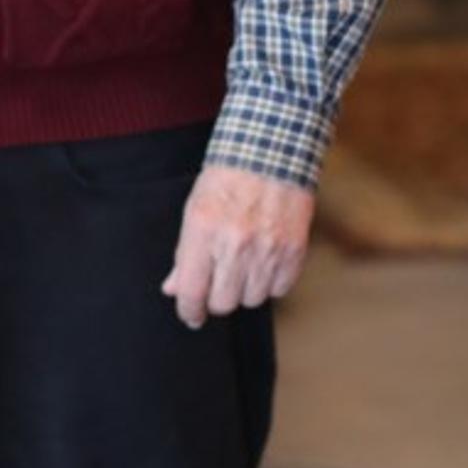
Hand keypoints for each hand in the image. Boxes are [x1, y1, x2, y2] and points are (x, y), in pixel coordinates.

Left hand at [162, 166, 313, 329]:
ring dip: (245, 289)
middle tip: (219, 281)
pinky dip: (271, 281)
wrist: (272, 152)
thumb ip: (184, 254)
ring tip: (245, 263)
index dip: (188, 311)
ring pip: (251, 299)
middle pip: (223, 303)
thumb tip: (173, 290)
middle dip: (217, 298)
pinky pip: (279, 289)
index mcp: (203, 231)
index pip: (192, 291)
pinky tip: (266, 260)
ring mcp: (268, 248)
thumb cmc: (228, 179)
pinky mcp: (294, 250)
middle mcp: (235, 243)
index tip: (190, 316)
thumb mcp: (195, 210)